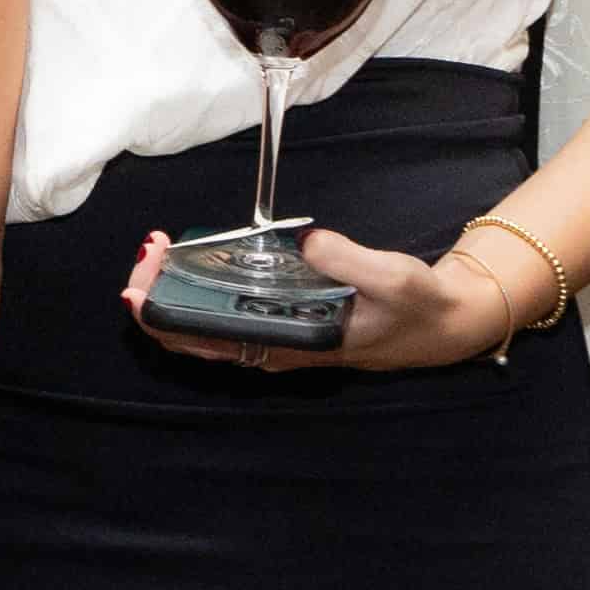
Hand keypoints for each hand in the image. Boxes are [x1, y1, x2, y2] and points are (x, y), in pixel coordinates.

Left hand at [121, 229, 508, 371]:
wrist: (442, 324)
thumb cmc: (417, 306)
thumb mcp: (393, 278)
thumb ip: (350, 261)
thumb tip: (307, 241)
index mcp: (289, 346)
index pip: (206, 338)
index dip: (165, 311)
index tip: (147, 272)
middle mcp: (272, 348)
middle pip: (190, 333)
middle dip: (157, 294)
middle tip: (150, 247)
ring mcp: (273, 337)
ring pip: (201, 325)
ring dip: (173, 290)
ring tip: (157, 249)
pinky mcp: (280, 321)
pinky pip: (223, 313)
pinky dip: (198, 288)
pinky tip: (190, 260)